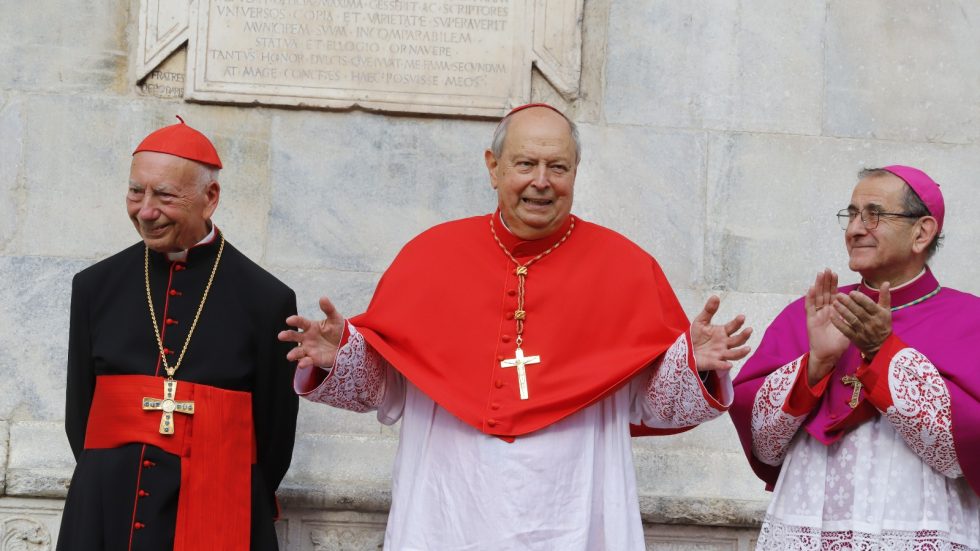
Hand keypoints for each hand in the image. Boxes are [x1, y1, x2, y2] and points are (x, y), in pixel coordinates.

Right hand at [278, 296, 345, 369]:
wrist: (346, 345)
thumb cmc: (338, 330)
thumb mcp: (335, 318)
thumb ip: (329, 309)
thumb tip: (323, 298)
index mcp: (311, 326)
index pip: (301, 322)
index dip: (295, 321)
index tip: (289, 320)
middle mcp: (307, 338)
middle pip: (294, 336)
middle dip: (287, 336)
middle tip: (281, 336)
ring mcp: (309, 349)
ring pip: (298, 351)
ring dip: (293, 353)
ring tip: (289, 356)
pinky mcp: (314, 359)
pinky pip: (307, 361)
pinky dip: (304, 362)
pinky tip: (302, 363)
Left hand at [690, 295, 751, 371]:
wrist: (686, 350)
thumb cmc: (696, 336)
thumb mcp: (701, 321)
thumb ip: (709, 310)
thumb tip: (715, 296)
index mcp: (722, 332)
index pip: (732, 327)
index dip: (737, 322)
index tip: (742, 317)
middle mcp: (724, 344)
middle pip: (737, 340)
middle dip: (744, 336)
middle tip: (749, 330)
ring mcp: (720, 354)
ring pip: (734, 354)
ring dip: (741, 352)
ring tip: (748, 349)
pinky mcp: (713, 363)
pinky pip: (720, 365)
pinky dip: (724, 365)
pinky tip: (728, 364)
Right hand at [805, 269, 848, 384]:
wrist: (829, 354)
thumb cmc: (839, 342)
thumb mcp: (850, 326)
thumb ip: (853, 314)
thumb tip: (860, 304)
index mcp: (833, 311)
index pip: (833, 294)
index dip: (833, 284)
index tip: (835, 274)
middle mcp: (824, 311)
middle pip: (824, 293)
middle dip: (826, 281)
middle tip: (827, 269)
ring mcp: (817, 314)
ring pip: (817, 297)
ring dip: (818, 285)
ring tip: (820, 275)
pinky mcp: (811, 320)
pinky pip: (810, 307)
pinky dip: (810, 298)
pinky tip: (811, 289)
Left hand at [830, 282, 891, 358]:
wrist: (882, 346)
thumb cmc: (883, 325)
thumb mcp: (886, 311)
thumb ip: (885, 297)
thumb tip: (885, 282)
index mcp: (879, 314)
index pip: (869, 305)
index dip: (860, 299)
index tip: (851, 292)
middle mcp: (872, 322)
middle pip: (859, 311)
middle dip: (848, 303)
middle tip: (838, 295)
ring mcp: (863, 331)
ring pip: (852, 320)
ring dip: (842, 311)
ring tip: (834, 303)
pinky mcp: (856, 338)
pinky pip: (846, 330)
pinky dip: (839, 323)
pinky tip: (832, 316)